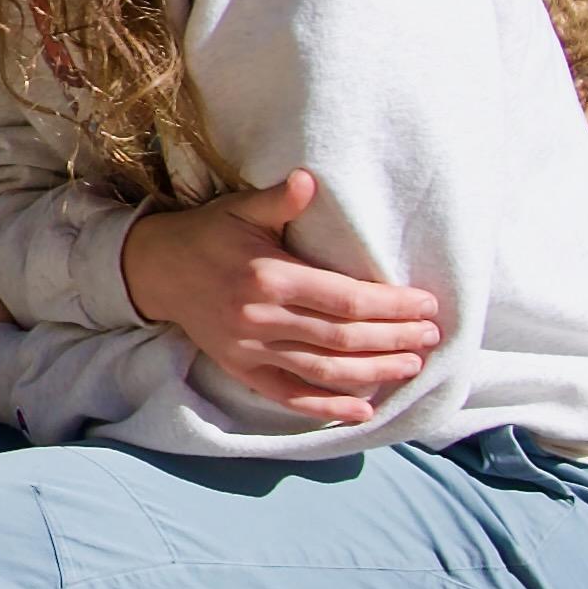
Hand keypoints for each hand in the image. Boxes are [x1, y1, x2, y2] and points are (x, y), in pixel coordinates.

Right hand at [119, 171, 447, 421]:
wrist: (155, 270)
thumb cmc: (208, 233)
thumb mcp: (241, 208)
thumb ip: (278, 200)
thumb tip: (309, 179)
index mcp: (269, 276)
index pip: (345, 299)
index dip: (391, 306)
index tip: (426, 305)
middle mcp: (262, 318)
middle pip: (343, 338)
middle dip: (393, 339)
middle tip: (431, 337)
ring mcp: (251, 350)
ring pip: (323, 370)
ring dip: (372, 372)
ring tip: (410, 367)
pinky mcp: (242, 371)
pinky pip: (290, 396)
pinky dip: (327, 407)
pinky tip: (363, 408)